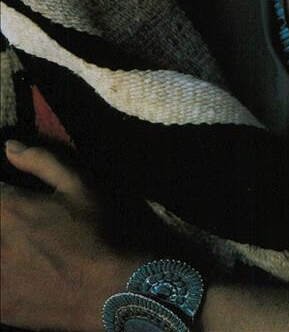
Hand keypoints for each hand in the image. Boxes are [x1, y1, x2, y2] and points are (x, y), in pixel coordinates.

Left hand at [0, 141, 136, 331]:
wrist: (112, 288)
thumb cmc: (97, 230)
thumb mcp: (79, 185)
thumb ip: (41, 161)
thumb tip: (10, 147)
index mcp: (10, 211)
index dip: (2, 193)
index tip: (9, 196)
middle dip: (2, 217)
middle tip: (23, 223)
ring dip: (2, 245)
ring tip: (19, 244)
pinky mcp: (0, 308)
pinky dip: (4, 274)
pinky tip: (16, 270)